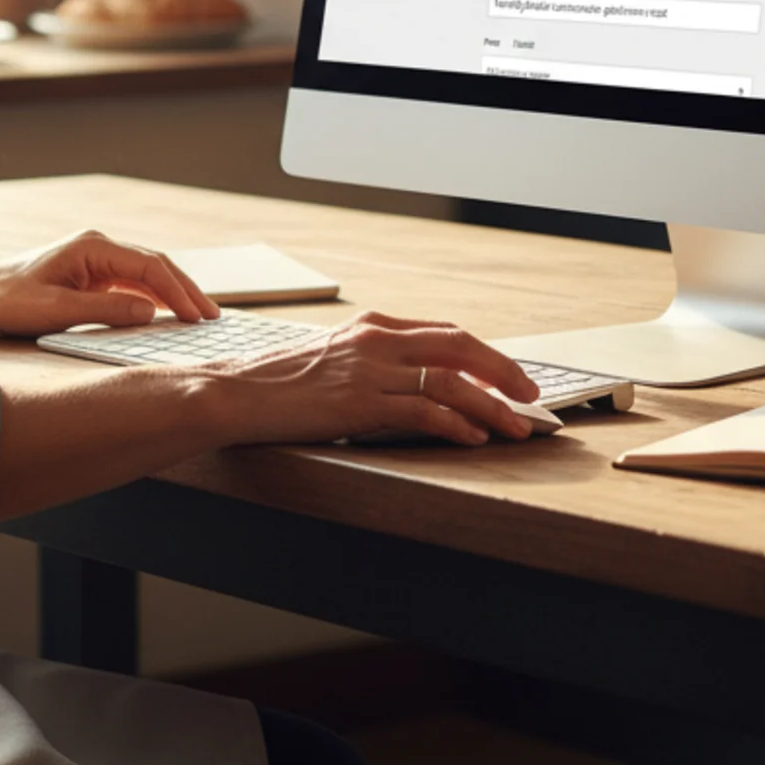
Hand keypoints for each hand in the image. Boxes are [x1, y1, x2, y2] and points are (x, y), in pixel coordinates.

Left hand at [0, 229, 218, 337]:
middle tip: (212, 317)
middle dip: (186, 290)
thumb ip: (105, 311)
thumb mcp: (56, 310)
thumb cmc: (8, 300)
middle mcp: (100, 249)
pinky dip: (154, 300)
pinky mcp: (92, 278)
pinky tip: (168, 316)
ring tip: (199, 317)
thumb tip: (151, 314)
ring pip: (148, 275)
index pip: (150, 267)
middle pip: (156, 266)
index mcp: (93, 248)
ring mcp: (97, 262)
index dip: (178, 291)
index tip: (198, 316)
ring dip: (174, 295)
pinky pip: (132, 286)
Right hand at [210, 312, 541, 447]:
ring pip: (450, 380)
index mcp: (370, 326)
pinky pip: (423, 410)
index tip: (507, 375)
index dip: (483, 354)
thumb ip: (369, 363)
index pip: (443, 332)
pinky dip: (457, 423)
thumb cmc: (276, 384)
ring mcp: (369, 369)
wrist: (233, 394)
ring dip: (492, 404)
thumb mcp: (330, 360)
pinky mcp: (360, 402)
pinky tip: (475, 437)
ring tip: (517, 426)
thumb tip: (409, 384)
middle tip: (531, 394)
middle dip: (502, 370)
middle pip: (459, 345)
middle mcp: (376, 339)